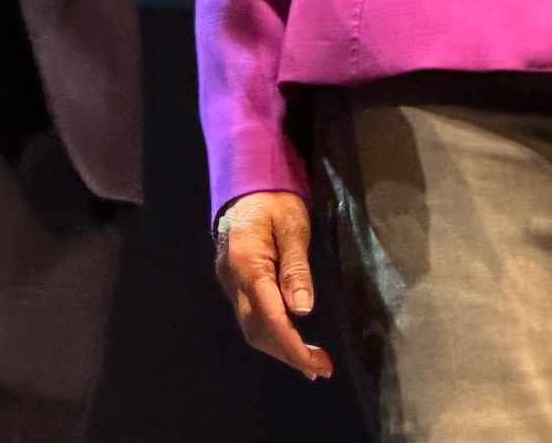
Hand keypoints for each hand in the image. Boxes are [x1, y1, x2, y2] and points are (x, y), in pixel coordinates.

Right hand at [215, 191, 333, 379]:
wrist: (248, 183)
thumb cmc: (274, 198)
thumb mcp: (292, 225)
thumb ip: (296, 266)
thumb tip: (302, 310)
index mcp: (245, 261)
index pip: (269, 314)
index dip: (293, 344)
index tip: (316, 364)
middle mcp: (232, 278)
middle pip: (257, 329)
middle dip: (289, 353)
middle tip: (322, 368)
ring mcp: (229, 282)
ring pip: (252, 328)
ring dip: (281, 348)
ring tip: (312, 364)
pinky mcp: (234, 283)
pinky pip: (251, 317)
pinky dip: (272, 335)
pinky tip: (292, 342)